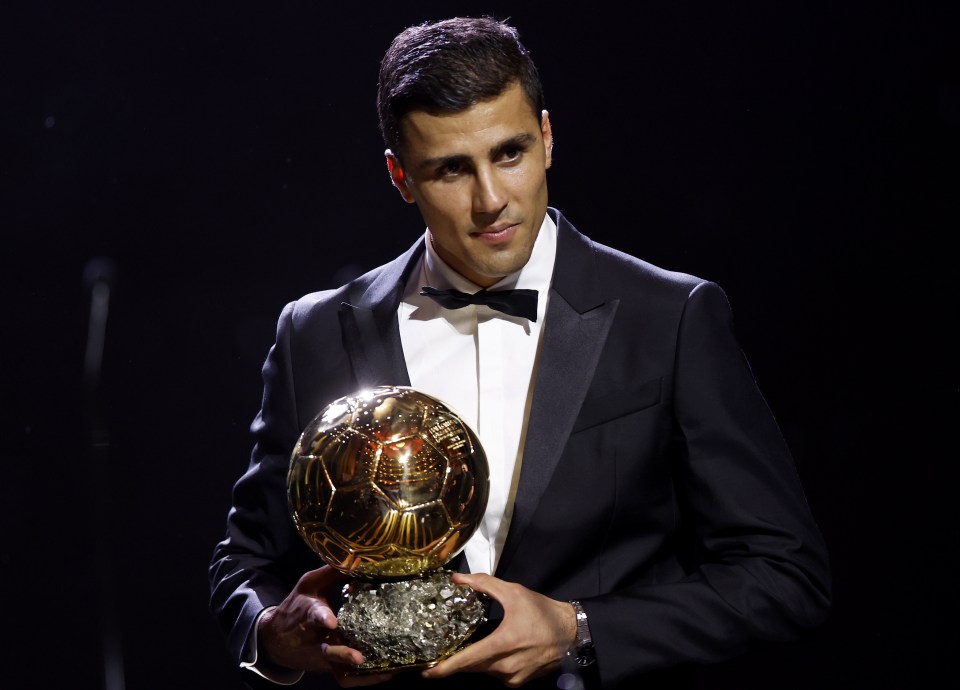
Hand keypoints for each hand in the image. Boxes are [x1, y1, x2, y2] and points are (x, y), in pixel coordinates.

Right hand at [258, 566, 392, 686]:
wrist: (275, 639)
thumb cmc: (296, 606)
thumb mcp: (309, 584)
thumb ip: (331, 572)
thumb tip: (356, 557)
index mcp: (309, 614)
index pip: (314, 616)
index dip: (322, 618)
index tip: (331, 622)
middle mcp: (315, 639)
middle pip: (328, 649)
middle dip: (342, 654)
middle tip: (358, 657)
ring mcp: (323, 656)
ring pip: (338, 668)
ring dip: (359, 673)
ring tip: (383, 673)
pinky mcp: (329, 667)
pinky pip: (345, 678)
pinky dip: (363, 680)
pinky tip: (385, 675)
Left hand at [421, 572, 576, 686]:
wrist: (572, 633)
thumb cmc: (544, 613)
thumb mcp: (514, 592)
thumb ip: (484, 584)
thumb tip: (459, 579)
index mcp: (504, 644)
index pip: (468, 660)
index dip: (446, 668)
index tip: (428, 672)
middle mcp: (507, 666)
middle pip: (473, 666)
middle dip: (459, 660)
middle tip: (445, 652)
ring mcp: (514, 677)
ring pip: (485, 670)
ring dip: (478, 659)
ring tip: (478, 644)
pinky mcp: (520, 681)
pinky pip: (497, 674)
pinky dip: (491, 663)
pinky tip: (496, 650)